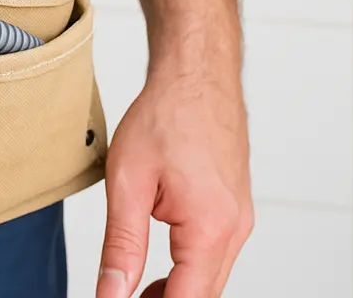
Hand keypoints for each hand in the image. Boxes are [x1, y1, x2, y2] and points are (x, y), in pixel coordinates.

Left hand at [96, 65, 252, 297]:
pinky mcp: (235, 210)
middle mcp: (235, 229)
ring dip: (176, 291)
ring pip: (210, 278)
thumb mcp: (128, 182)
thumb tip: (111, 293)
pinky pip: (215, 255)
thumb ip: (122, 244)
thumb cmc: (165, 117)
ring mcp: (240, 220)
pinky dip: (188, 269)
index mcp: (211, 227)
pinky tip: (157, 268)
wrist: (196, 77)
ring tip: (134, 290)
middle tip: (121, 297)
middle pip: (203, 294)